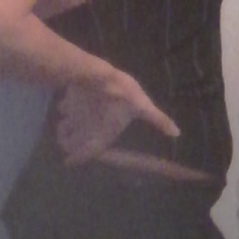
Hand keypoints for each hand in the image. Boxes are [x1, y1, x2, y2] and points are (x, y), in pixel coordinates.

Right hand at [55, 77, 177, 164]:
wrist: (97, 76)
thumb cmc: (123, 96)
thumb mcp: (143, 107)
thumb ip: (157, 120)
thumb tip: (176, 133)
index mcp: (100, 136)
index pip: (84, 154)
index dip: (76, 159)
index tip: (69, 162)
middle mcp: (83, 129)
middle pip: (68, 142)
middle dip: (67, 145)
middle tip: (67, 146)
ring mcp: (73, 115)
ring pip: (62, 127)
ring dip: (63, 129)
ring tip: (64, 128)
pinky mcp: (68, 100)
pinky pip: (61, 108)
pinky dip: (63, 110)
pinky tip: (66, 106)